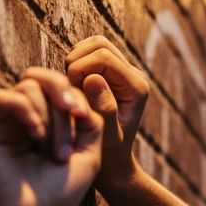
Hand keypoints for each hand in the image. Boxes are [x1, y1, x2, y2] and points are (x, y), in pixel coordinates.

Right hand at [0, 68, 103, 205]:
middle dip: (63, 92)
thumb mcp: (90, 154)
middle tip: (75, 114)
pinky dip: (25, 110)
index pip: (63, 87)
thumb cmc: (61, 191)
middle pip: (44, 77)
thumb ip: (93, 121)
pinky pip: (4, 97)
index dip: (77, 97)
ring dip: (51, 117)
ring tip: (55, 152)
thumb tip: (81, 93)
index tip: (85, 120)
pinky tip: (35, 135)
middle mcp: (28, 114)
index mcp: (51, 120)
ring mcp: (8, 119)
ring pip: (29, 86)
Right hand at [65, 35, 149, 185]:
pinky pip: (89, 53)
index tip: (70, 91)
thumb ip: (103, 108)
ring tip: (70, 86)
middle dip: (77, 60)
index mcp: (136, 88)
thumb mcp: (105, 136)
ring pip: (94, 44)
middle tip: (68, 86)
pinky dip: (76, 63)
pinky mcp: (111, 73)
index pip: (103, 56)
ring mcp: (123, 72)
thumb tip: (93, 78)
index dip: (80, 68)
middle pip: (99, 44)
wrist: (114, 162)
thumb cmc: (108, 153)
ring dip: (75, 60)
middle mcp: (133, 75)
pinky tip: (72, 86)